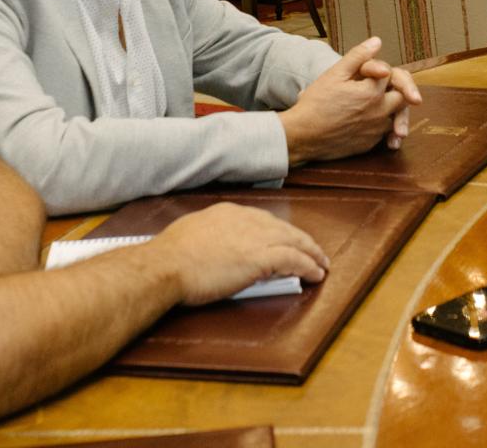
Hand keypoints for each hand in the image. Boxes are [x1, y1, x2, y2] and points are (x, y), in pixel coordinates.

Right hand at [152, 203, 327, 306]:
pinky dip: (308, 266)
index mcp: (228, 212)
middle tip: (314, 251)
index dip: (278, 231)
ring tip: (321, 264)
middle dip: (301, 240)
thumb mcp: (191, 234)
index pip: (263, 220)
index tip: (286, 240)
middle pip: (283, 227)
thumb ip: (209, 237)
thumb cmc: (170, 256)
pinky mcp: (259, 257)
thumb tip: (214, 249)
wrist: (166, 265)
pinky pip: (293, 259)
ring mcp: (254, 237)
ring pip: (294, 241)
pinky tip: (316, 274)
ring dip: (311, 253)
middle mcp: (245, 219)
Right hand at [280, 37, 413, 165]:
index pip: (390, 75)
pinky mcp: (369, 145)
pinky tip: (365, 122)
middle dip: (395, 90)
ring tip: (373, 105)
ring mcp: (375, 131)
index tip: (366, 73)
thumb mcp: (335, 73)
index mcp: (372, 92)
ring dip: (390, 110)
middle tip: (380, 87)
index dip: (380, 71)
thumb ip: (358, 56)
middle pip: (402, 97)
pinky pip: (383, 133)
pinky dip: (380, 126)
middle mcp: (379, 112)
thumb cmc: (316, 102)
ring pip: (395, 117)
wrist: (303, 135)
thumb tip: (377, 42)